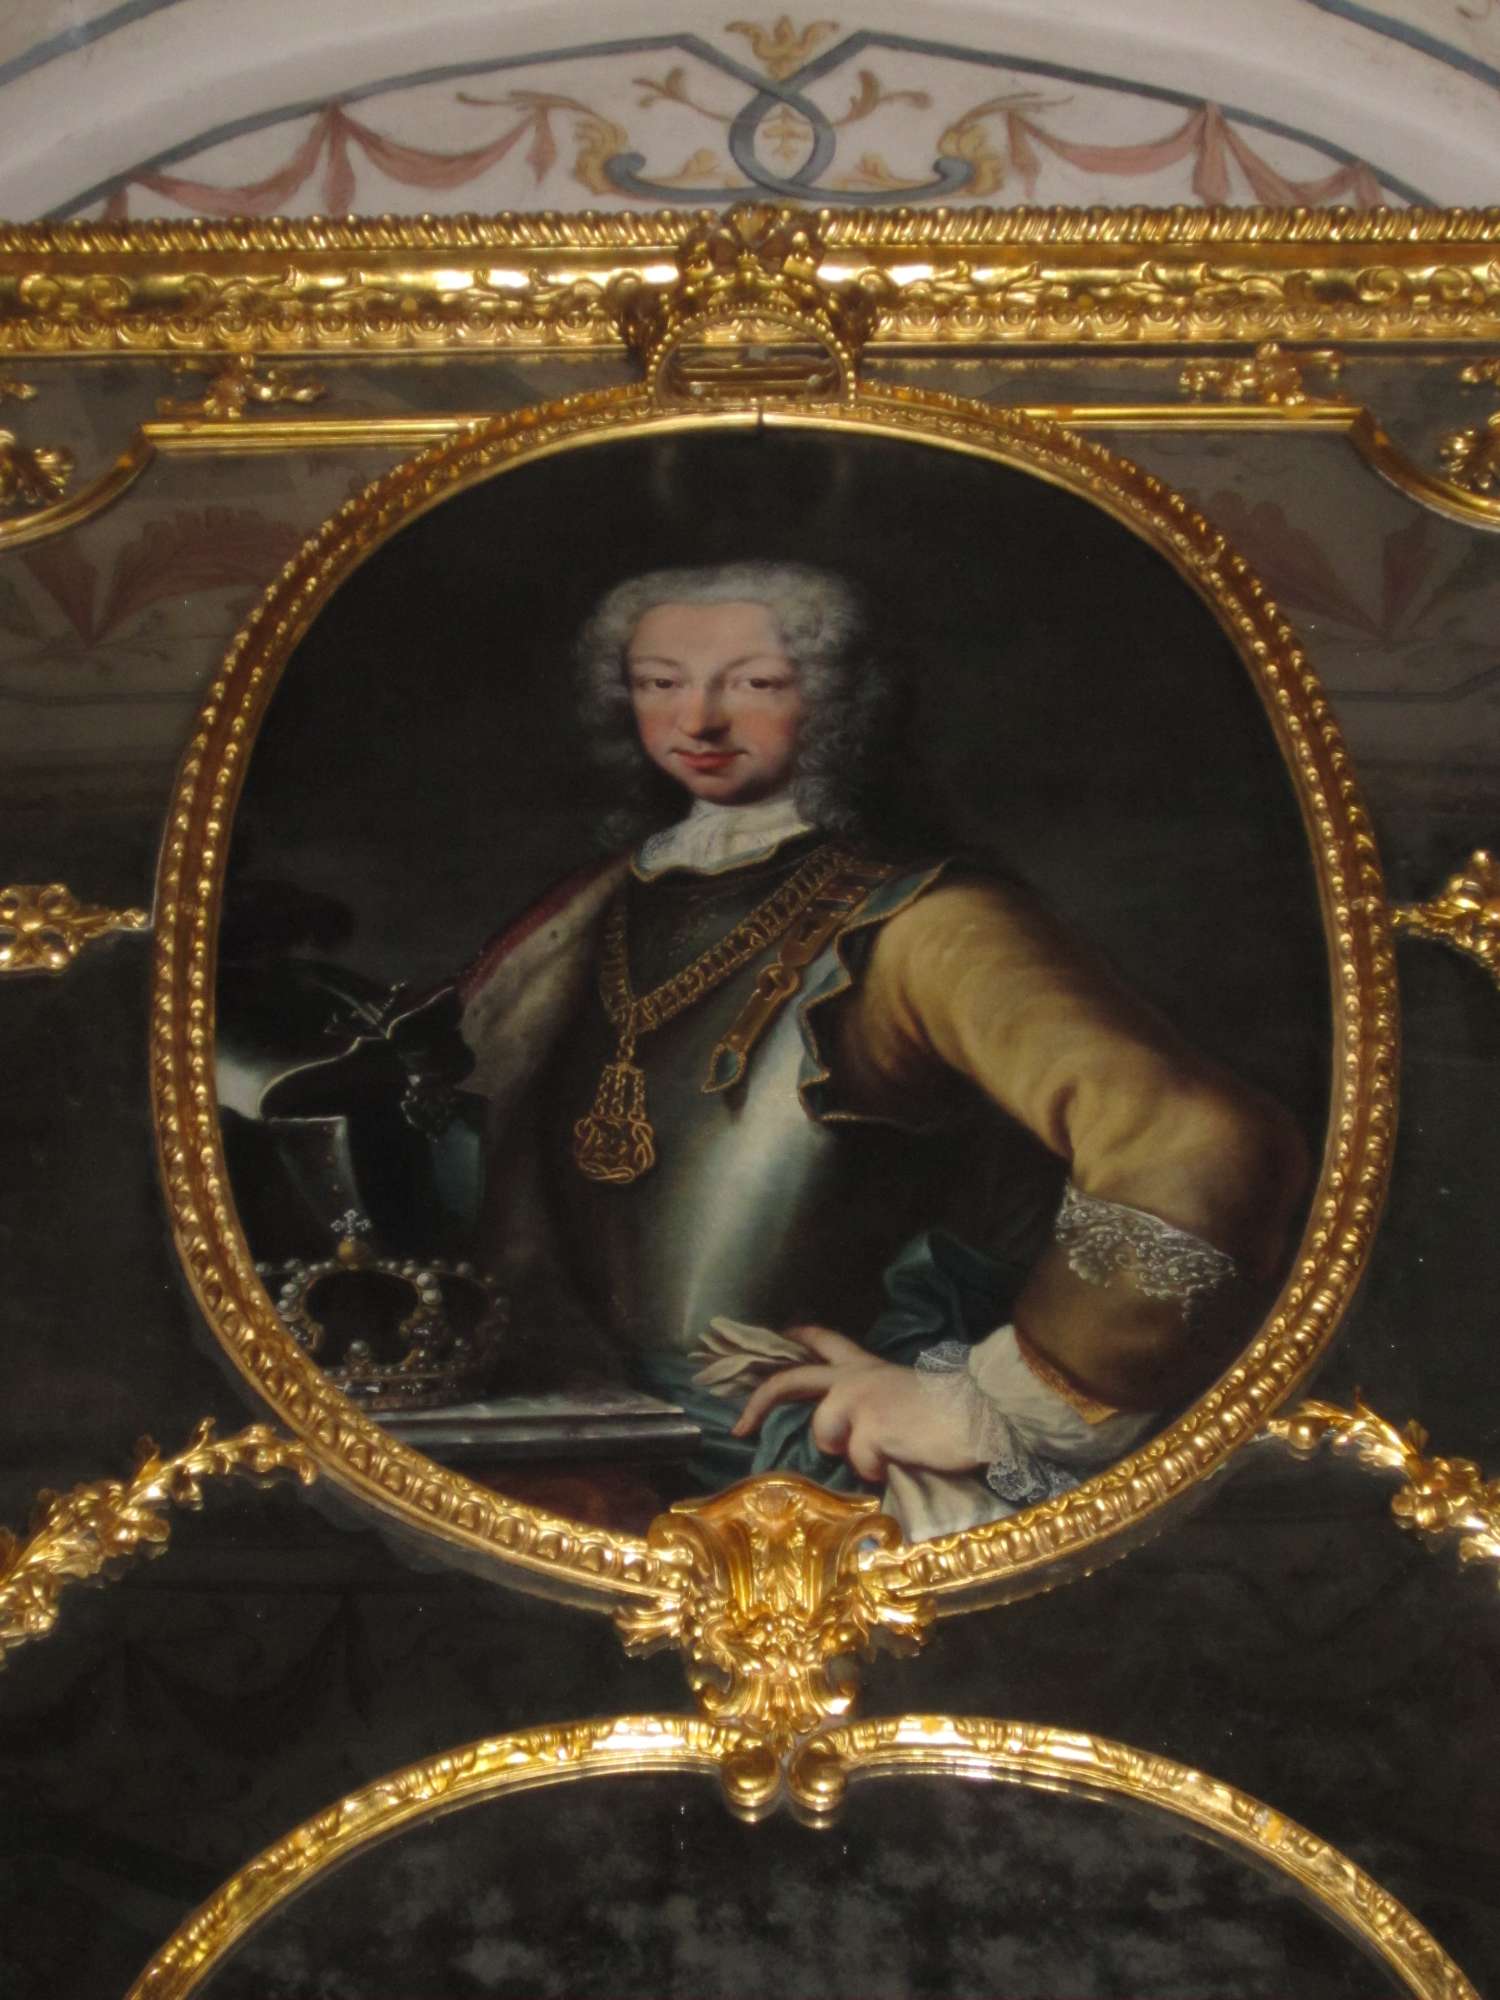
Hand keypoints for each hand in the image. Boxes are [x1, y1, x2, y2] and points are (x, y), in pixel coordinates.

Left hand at [731, 1325, 982, 1481]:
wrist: (981, 1411)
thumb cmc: (952, 1408)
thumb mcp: (904, 1393)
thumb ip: (873, 1404)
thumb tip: (854, 1434)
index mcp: (866, 1367)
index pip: (826, 1342)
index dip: (799, 1339)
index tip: (780, 1337)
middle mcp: (854, 1379)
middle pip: (792, 1381)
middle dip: (759, 1402)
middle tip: (739, 1427)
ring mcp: (858, 1402)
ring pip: (825, 1436)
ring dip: (850, 1453)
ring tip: (888, 1452)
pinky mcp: (869, 1429)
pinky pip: (859, 1463)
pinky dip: (879, 1471)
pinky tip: (904, 1460)